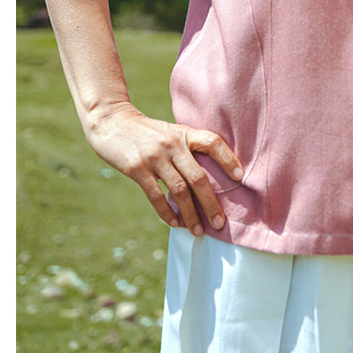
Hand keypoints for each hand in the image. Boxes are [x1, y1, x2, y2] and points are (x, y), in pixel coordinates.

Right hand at [86, 102, 243, 236]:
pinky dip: (167, 213)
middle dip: (211, 203)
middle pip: (198, 177)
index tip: (240, 177)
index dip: (228, 159)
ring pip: (179, 191)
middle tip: (220, 224)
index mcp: (184, 133)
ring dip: (191, 214)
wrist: (112, 121)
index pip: (213, 143)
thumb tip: (207, 178)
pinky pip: (157, 196)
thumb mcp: (171, 132)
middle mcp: (173, 144)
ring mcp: (155, 157)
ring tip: (199, 231)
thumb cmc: (147, 132)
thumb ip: (187, 148)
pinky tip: (176, 224)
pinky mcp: (137, 169)